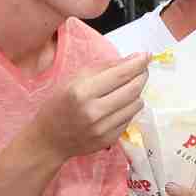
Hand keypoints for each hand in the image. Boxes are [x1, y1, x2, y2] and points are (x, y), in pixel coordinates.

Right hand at [34, 53, 152, 163]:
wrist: (49, 139)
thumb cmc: (59, 104)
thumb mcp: (75, 79)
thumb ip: (104, 67)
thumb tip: (133, 59)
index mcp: (82, 91)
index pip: (120, 74)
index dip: (137, 63)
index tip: (146, 55)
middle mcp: (94, 111)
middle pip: (133, 89)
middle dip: (142, 76)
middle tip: (142, 69)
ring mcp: (103, 128)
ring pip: (136, 105)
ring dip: (137, 93)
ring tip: (128, 87)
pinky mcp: (109, 140)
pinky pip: (130, 118)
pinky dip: (129, 108)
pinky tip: (119, 104)